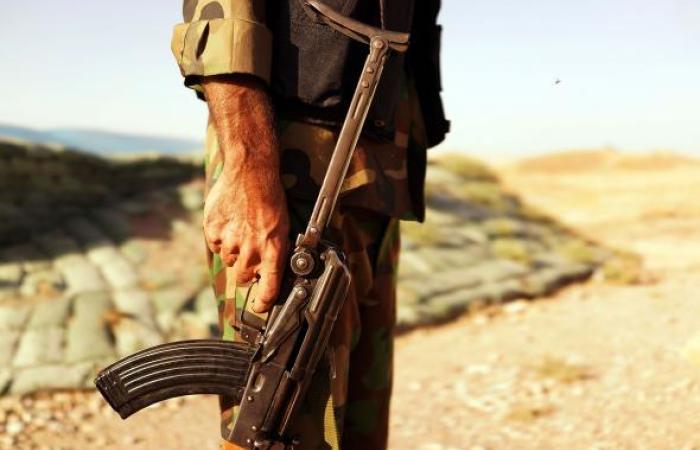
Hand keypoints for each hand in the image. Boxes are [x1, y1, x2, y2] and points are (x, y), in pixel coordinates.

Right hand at [202, 75, 288, 312]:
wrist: (250, 170)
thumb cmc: (270, 196)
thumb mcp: (281, 225)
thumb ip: (272, 251)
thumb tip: (265, 270)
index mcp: (274, 249)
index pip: (268, 287)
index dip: (264, 302)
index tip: (260, 306)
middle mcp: (252, 249)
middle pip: (243, 278)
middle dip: (247, 271)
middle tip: (250, 253)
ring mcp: (231, 242)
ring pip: (228, 261)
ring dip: (234, 252)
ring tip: (241, 229)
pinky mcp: (213, 232)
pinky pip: (215, 246)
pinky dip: (220, 238)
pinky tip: (229, 222)